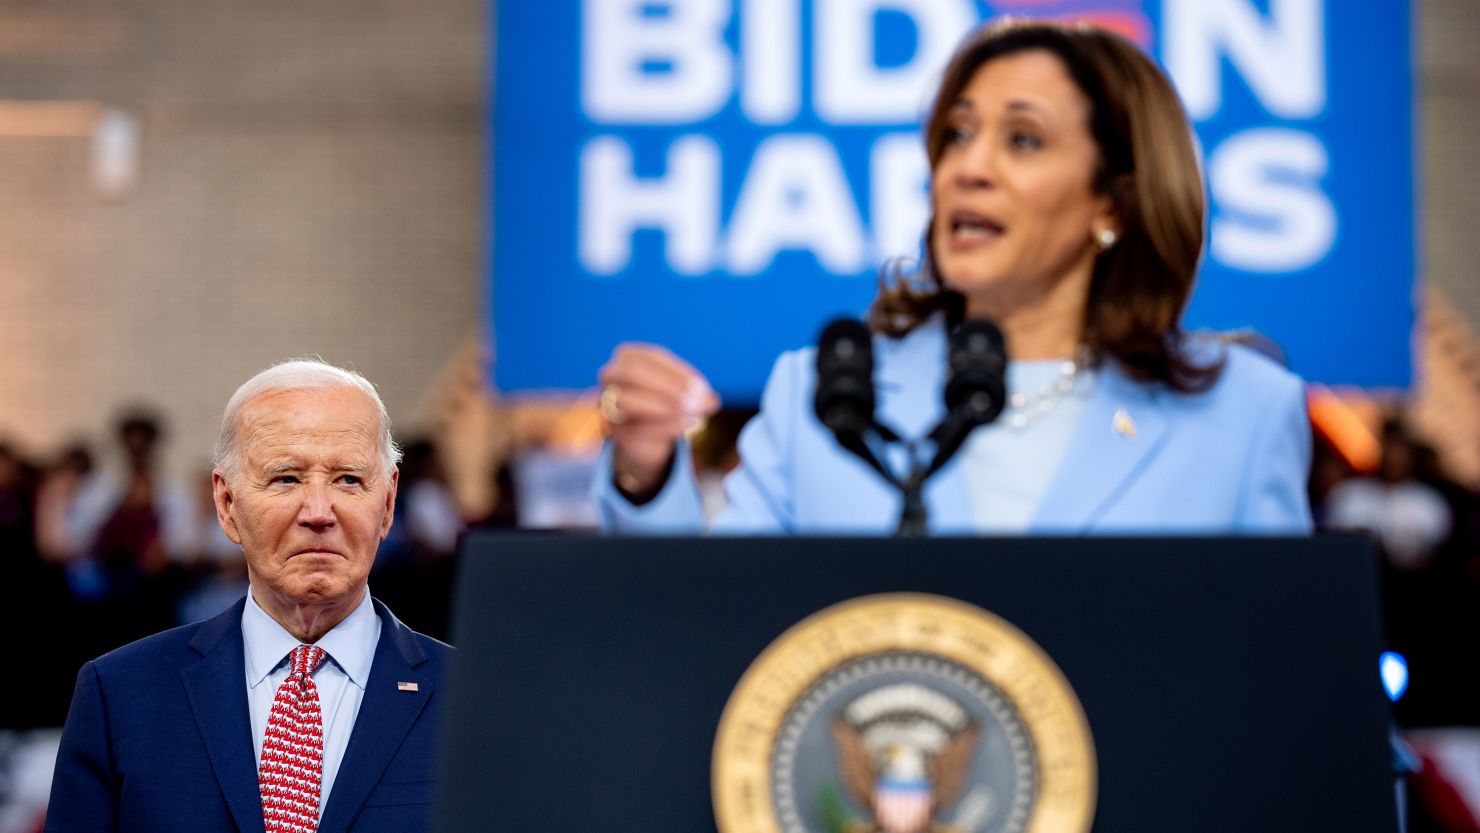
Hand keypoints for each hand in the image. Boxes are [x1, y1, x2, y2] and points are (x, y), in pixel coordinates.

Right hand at [598, 344, 719, 495]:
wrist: (645, 434)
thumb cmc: (664, 400)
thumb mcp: (679, 389)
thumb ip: (694, 391)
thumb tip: (711, 400)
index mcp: (626, 356)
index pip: (651, 357)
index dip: (677, 372)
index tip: (702, 387)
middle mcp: (609, 375)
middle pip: (635, 374)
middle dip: (670, 388)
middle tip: (698, 401)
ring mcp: (606, 402)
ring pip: (628, 401)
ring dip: (666, 408)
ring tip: (696, 414)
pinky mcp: (614, 430)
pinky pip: (636, 427)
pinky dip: (666, 426)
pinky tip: (687, 423)